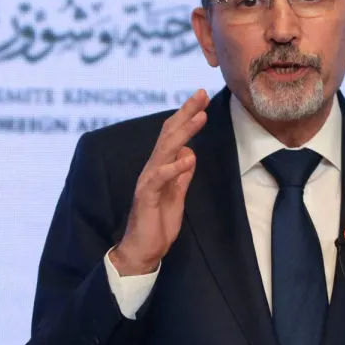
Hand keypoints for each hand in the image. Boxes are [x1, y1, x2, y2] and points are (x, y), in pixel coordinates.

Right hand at [109, 90, 208, 275]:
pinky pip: (159, 178)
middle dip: (185, 113)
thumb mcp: (177, 195)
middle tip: (200, 94)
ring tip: (199, 117)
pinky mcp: (145, 197)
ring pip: (165, 150)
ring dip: (183, 132)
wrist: (143, 250)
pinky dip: (173, 168)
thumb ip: (182, 175)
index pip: (174, 136)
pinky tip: (187, 158)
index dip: (187, 117)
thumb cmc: (158, 223)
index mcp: (162, 168)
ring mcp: (148, 181)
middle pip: (169, 135)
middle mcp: (153, 169)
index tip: (202, 101)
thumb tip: (190, 155)